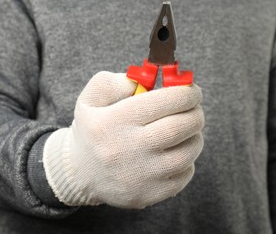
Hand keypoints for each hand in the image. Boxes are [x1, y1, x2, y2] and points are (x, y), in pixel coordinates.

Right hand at [43, 71, 203, 208]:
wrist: (79, 172)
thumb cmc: (93, 129)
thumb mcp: (91, 97)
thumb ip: (116, 81)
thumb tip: (150, 81)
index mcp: (113, 121)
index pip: (164, 101)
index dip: (187, 92)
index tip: (193, 90)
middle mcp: (127, 149)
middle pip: (180, 127)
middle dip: (196, 113)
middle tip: (194, 109)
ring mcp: (139, 176)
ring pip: (187, 153)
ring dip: (195, 136)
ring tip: (187, 130)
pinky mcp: (148, 195)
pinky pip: (184, 175)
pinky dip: (187, 161)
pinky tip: (175, 152)